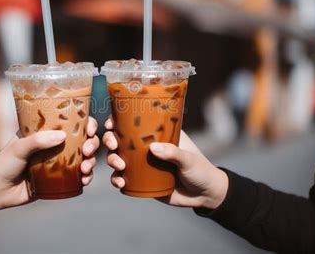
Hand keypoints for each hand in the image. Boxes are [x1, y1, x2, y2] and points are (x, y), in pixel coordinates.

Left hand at [0, 117, 99, 218]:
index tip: (89, 128)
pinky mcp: (60, 179)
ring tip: (85, 169)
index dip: (86, 122)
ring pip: (85, 158)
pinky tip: (84, 180)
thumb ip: (38, 141)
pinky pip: (79, 176)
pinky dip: (86, 177)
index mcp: (47, 131)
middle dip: (92, 143)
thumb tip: (63, 136)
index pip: (71, 121)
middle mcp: (56, 144)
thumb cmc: (4, 164)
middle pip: (84, 139)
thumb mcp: (19, 147)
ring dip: (91, 161)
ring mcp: (60, 162)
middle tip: (87, 151)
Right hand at [103, 117, 227, 208]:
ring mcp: (141, 163)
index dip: (118, 120)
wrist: (204, 196)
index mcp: (157, 133)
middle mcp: (146, 146)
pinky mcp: (140, 180)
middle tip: (114, 147)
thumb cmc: (200, 170)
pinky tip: (120, 184)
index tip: (111, 123)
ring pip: (117, 157)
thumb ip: (173, 153)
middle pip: (119, 138)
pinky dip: (117, 180)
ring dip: (112, 160)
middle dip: (110, 140)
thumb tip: (153, 148)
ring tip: (120, 167)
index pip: (134, 122)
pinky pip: (122, 178)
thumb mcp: (189, 159)